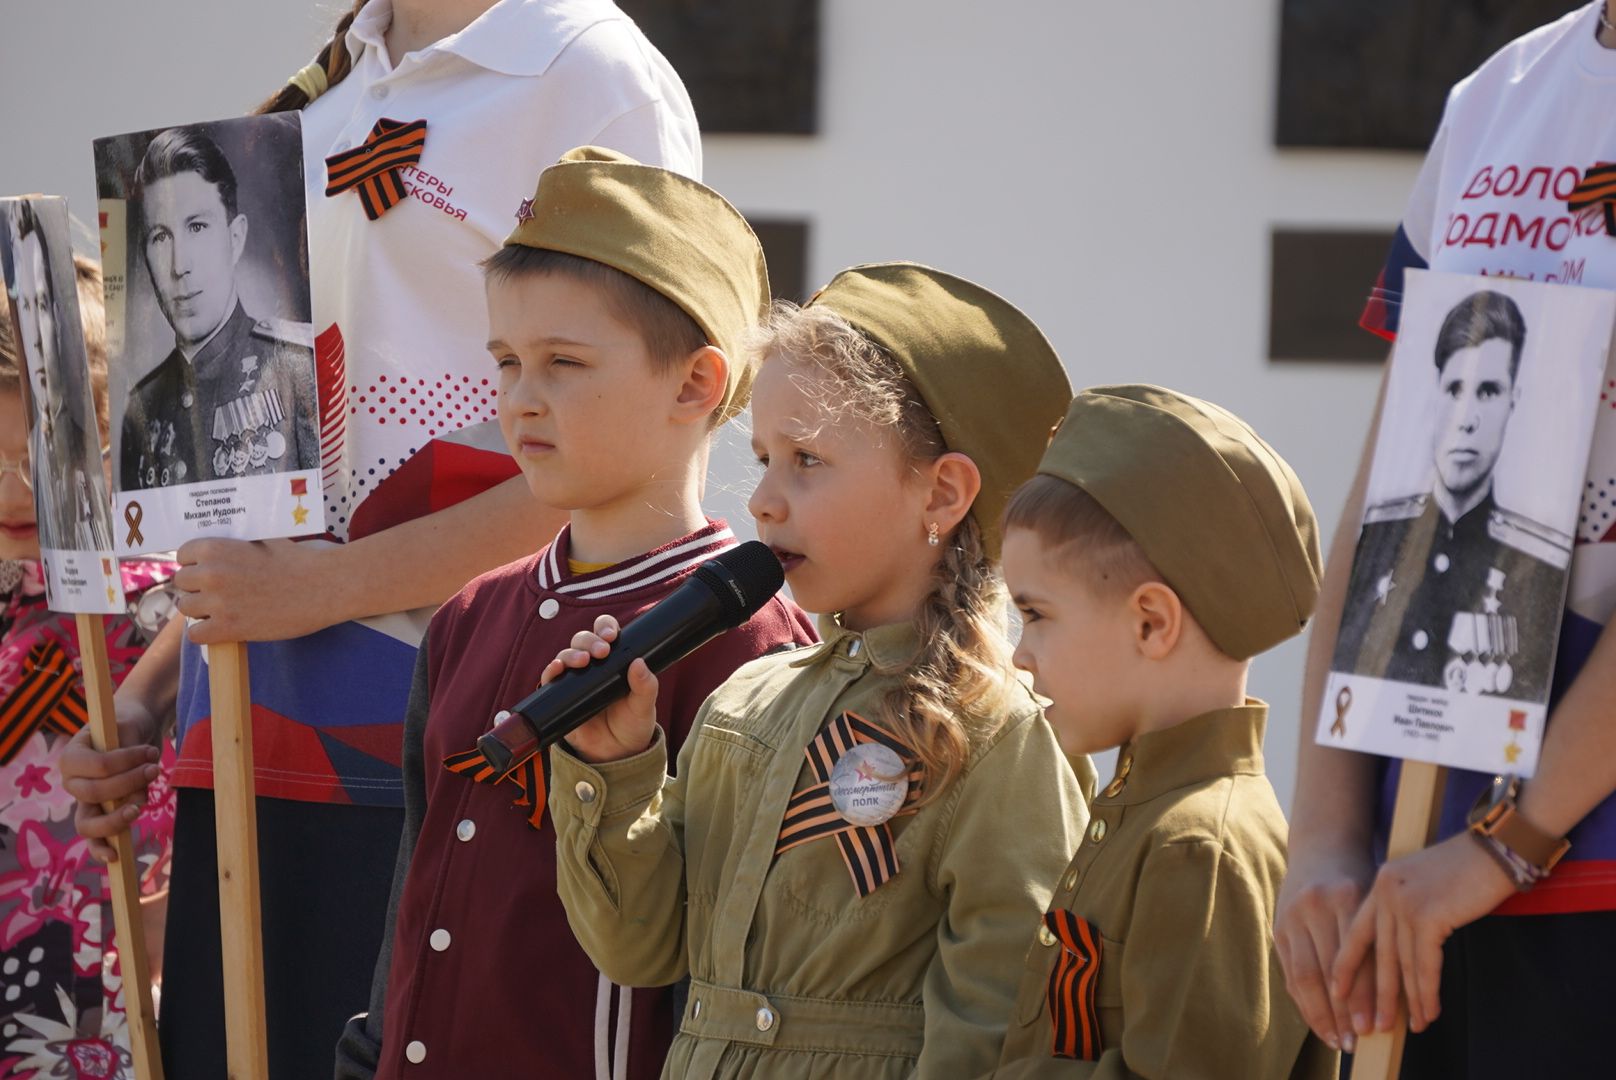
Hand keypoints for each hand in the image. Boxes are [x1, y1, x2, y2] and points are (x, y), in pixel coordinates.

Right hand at [60, 700, 161, 863]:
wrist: (134, 730)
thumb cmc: (128, 725)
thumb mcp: (127, 726)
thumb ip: (127, 751)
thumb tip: (137, 786)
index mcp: (72, 756)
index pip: (99, 766)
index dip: (127, 762)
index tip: (150, 752)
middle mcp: (73, 781)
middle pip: (95, 794)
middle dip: (129, 784)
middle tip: (155, 769)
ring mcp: (84, 801)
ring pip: (89, 823)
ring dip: (117, 819)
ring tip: (140, 807)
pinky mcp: (101, 813)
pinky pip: (96, 837)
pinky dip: (103, 847)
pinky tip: (114, 856)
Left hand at [174, 538, 349, 643]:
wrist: (324, 585)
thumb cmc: (298, 561)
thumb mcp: (260, 542)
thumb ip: (233, 548)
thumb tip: (215, 556)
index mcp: (216, 548)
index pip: (182, 556)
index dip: (195, 564)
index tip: (207, 571)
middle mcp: (210, 573)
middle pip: (181, 583)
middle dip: (197, 587)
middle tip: (219, 592)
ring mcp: (217, 602)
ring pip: (185, 608)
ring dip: (201, 609)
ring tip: (222, 610)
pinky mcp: (228, 628)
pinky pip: (196, 634)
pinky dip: (206, 633)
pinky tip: (223, 628)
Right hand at [543, 615, 658, 763]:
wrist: (616, 756)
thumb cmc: (632, 726)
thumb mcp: (644, 706)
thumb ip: (646, 686)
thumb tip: (639, 663)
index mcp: (614, 661)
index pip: (606, 633)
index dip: (605, 627)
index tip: (612, 635)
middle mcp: (592, 666)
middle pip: (582, 640)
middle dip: (589, 640)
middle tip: (602, 652)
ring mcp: (575, 680)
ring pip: (566, 655)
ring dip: (571, 653)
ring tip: (582, 661)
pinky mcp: (560, 697)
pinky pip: (550, 679)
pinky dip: (550, 670)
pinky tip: (556, 669)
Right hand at [1274, 850, 1375, 1050]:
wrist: (1321, 846)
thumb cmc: (1359, 879)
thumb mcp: (1374, 900)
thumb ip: (1378, 940)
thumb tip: (1393, 997)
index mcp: (1345, 896)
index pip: (1356, 957)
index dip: (1365, 997)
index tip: (1376, 1027)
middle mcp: (1314, 905)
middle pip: (1327, 970)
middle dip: (1342, 1012)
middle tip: (1355, 1042)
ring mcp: (1291, 916)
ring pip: (1305, 975)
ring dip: (1320, 1013)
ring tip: (1336, 1040)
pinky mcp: (1278, 926)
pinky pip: (1290, 971)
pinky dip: (1303, 1000)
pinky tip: (1317, 1021)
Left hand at [1331, 833, 1513, 1033]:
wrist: (1496, 849)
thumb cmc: (1466, 869)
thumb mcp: (1423, 886)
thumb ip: (1406, 910)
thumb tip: (1402, 951)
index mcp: (1380, 884)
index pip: (1355, 933)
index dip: (1346, 966)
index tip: (1337, 994)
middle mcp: (1385, 893)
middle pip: (1376, 954)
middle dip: (1374, 995)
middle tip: (1371, 1027)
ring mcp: (1404, 903)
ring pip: (1401, 964)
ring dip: (1407, 1001)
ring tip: (1410, 1028)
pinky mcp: (1427, 915)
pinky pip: (1424, 964)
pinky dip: (1427, 992)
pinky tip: (1429, 1012)